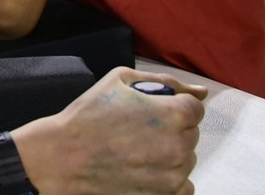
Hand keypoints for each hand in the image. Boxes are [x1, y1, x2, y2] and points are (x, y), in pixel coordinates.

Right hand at [16, 67, 205, 194]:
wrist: (63, 156)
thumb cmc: (89, 115)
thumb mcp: (120, 80)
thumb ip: (165, 81)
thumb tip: (201, 92)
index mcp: (173, 114)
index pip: (195, 108)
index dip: (173, 106)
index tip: (152, 111)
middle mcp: (179, 145)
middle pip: (191, 133)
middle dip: (171, 128)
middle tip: (138, 129)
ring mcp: (173, 174)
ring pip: (186, 158)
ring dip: (169, 152)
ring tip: (136, 149)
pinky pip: (183, 185)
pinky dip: (168, 177)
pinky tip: (143, 168)